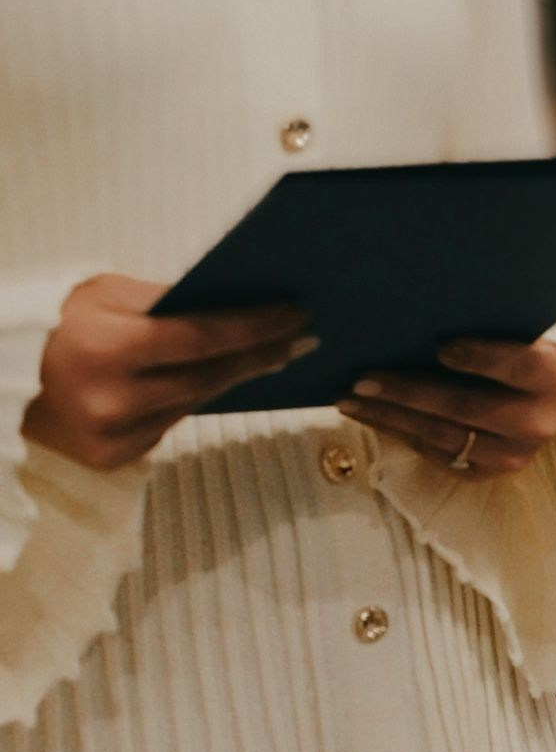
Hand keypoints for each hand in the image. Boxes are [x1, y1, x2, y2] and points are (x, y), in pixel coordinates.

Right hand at [24, 274, 315, 469]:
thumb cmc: (57, 324)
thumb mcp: (102, 294)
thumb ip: (166, 302)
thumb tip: (237, 304)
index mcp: (107, 347)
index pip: (202, 338)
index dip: (255, 328)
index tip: (296, 317)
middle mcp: (113, 399)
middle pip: (209, 376)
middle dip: (260, 355)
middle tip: (302, 338)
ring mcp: (114, 435)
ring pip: (195, 402)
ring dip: (235, 378)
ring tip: (272, 355)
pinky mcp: (114, 457)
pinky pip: (170, 424)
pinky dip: (192, 401)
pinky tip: (217, 382)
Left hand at [337, 338, 555, 480]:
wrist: (529, 393)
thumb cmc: (508, 346)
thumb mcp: (508, 330)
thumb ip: (478, 325)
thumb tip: (412, 318)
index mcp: (553, 374)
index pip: (520, 365)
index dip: (482, 358)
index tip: (441, 346)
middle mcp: (539, 422)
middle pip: (469, 407)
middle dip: (410, 393)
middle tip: (363, 379)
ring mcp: (514, 455)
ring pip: (445, 436)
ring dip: (391, 417)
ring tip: (351, 399)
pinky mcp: (489, 474)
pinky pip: (437, 456)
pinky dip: (400, 434)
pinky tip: (371, 416)